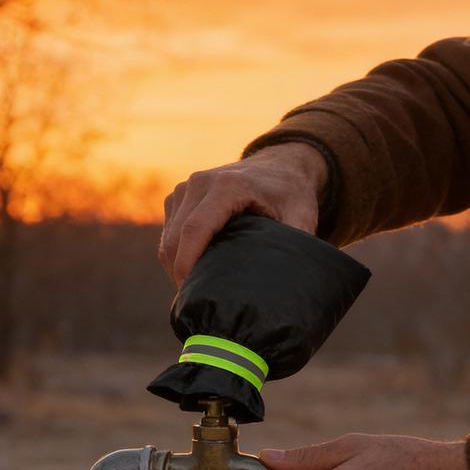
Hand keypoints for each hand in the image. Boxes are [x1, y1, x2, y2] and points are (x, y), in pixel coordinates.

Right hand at [159, 142, 328, 284]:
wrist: (280, 166)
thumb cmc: (292, 194)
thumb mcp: (302, 217)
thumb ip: (294, 245)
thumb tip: (285, 285)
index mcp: (228, 186)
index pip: (195, 229)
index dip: (188, 265)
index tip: (192, 294)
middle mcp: (200, 183)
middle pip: (176, 239)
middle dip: (181, 274)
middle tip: (200, 303)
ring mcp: (185, 188)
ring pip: (168, 239)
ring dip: (177, 267)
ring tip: (200, 290)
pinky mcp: (178, 196)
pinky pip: (169, 233)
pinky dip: (177, 255)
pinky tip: (198, 270)